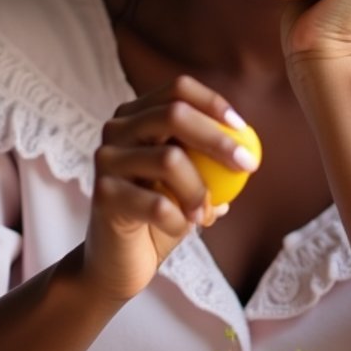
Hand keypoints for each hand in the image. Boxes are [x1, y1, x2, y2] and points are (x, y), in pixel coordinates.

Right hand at [81, 76, 251, 304]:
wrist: (118, 261)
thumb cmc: (160, 215)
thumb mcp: (189, 181)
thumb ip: (209, 160)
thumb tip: (248, 142)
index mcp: (137, 115)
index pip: (178, 89)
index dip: (212, 103)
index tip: (242, 128)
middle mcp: (116, 129)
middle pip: (173, 114)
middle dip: (218, 139)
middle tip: (246, 164)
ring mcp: (106, 159)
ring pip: (169, 159)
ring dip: (200, 191)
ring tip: (206, 213)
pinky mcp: (103, 194)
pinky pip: (158, 203)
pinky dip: (181, 219)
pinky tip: (182, 227)